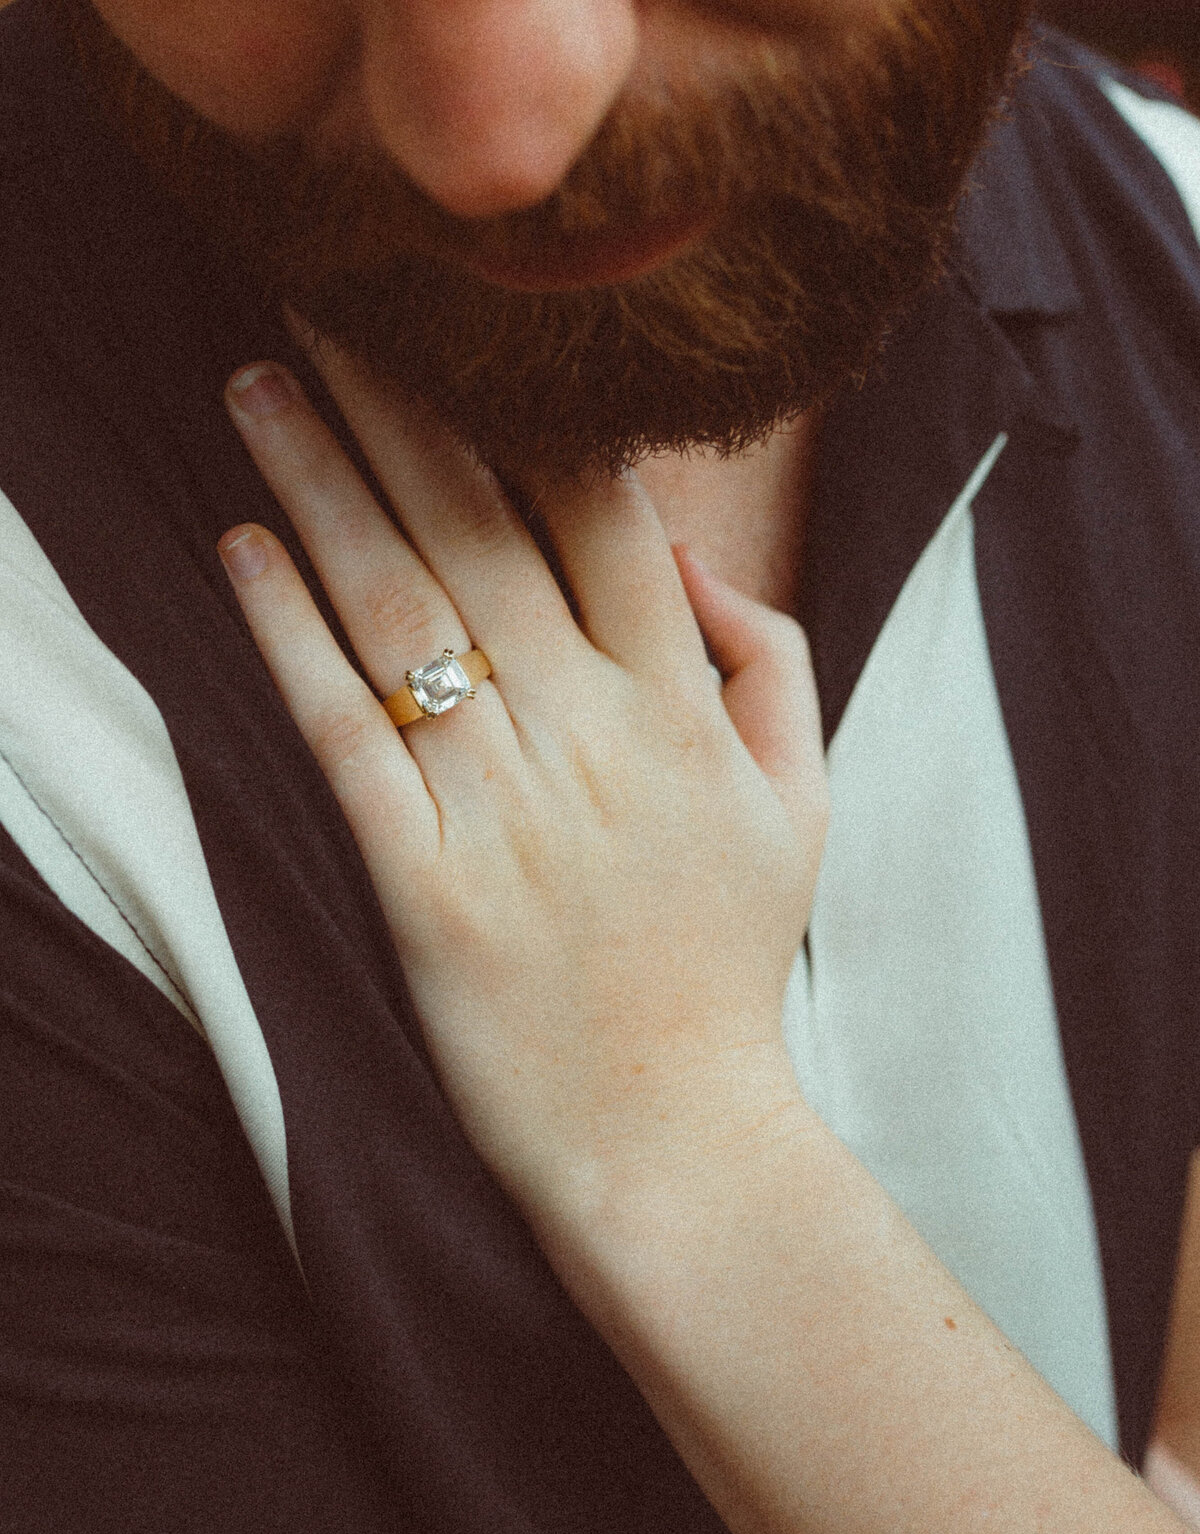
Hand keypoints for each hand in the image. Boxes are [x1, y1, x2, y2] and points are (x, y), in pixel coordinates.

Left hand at [220, 349, 826, 1228]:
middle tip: (315, 307)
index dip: (522, 406)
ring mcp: (506, 810)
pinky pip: (347, 736)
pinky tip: (241, 554)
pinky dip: (289, 638)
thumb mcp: (804, 807)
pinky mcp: (426, 887)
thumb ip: (769, 665)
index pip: (600, 515)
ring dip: (319, 487)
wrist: (677, 1141)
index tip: (451, 326)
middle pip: (479, 531)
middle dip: (393, 405)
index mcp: (682, 709)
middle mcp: (593, 738)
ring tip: (255, 389)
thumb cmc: (728, 969)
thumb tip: (693, 560)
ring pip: (402, 611)